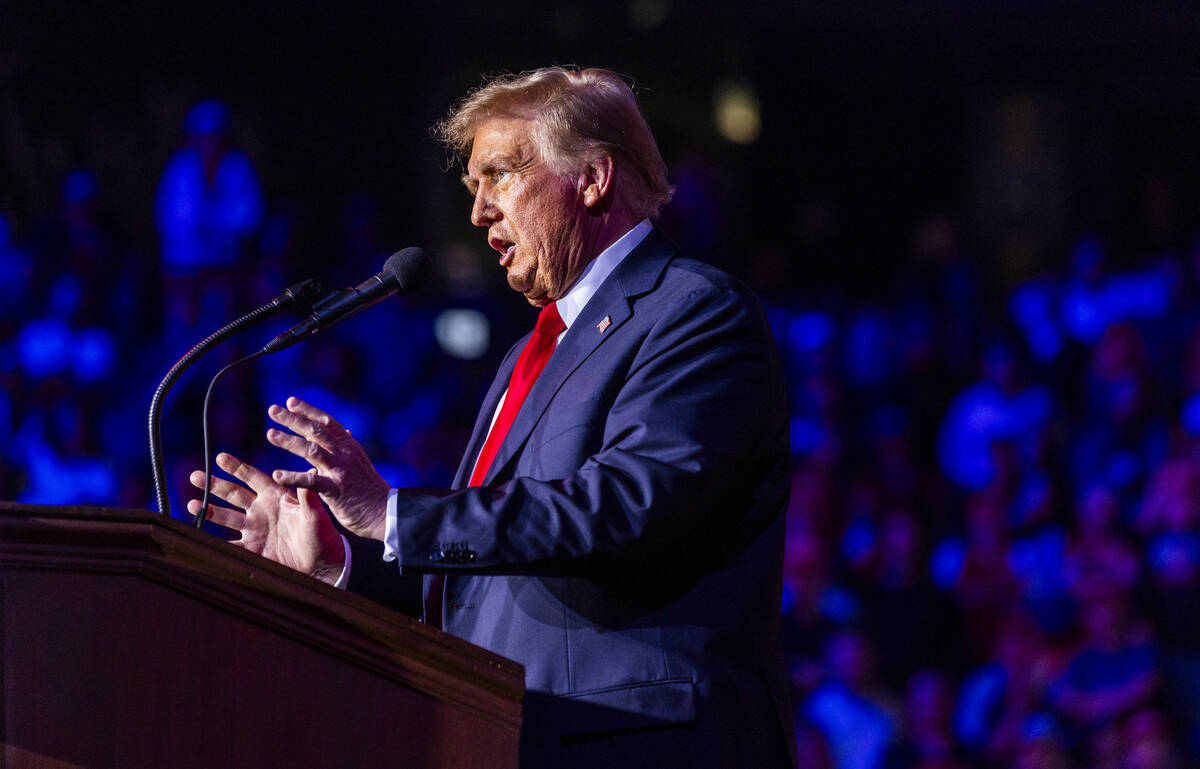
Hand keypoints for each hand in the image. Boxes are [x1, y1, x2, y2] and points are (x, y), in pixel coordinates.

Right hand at [188, 452, 345, 584]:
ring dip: (209, 510)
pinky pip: (228, 545)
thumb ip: (309, 496)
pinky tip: (200, 538)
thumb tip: (313, 468)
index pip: (253, 477)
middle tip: (195, 476)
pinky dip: (214, 542)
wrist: (322, 564)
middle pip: (233, 494)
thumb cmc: (323, 536)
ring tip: (191, 503)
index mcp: (277, 497)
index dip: (237, 468)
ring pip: (226, 517)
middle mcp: (262, 510)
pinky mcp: (252, 549)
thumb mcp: (315, 515)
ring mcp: (255, 529)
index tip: (220, 457)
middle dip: (214, 485)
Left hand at [264, 397, 389, 539]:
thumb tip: (345, 430)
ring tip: (270, 434)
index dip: (308, 410)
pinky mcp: (336, 490)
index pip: (327, 422)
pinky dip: (293, 477)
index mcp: (349, 446)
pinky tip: (277, 475)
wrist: (385, 512)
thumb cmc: (369, 489)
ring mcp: (340, 470)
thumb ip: (348, 446)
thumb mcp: (360, 461)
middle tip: (273, 410)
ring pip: (311, 450)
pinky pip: (311, 481)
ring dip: (289, 441)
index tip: (290, 401)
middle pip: (316, 430)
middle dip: (293, 419)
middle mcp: (344, 453)